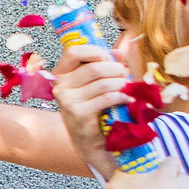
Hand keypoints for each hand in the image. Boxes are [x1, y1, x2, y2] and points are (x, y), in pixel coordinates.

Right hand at [50, 43, 126, 177]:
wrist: (90, 140)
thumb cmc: (94, 108)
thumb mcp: (98, 83)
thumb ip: (108, 64)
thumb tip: (122, 48)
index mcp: (61, 74)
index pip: (73, 51)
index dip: (95, 51)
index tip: (108, 58)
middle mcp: (60, 86)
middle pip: (94, 68)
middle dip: (116, 70)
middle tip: (126, 76)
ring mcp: (67, 101)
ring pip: (102, 83)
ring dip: (121, 84)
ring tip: (128, 88)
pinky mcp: (78, 114)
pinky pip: (106, 98)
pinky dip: (121, 97)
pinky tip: (127, 99)